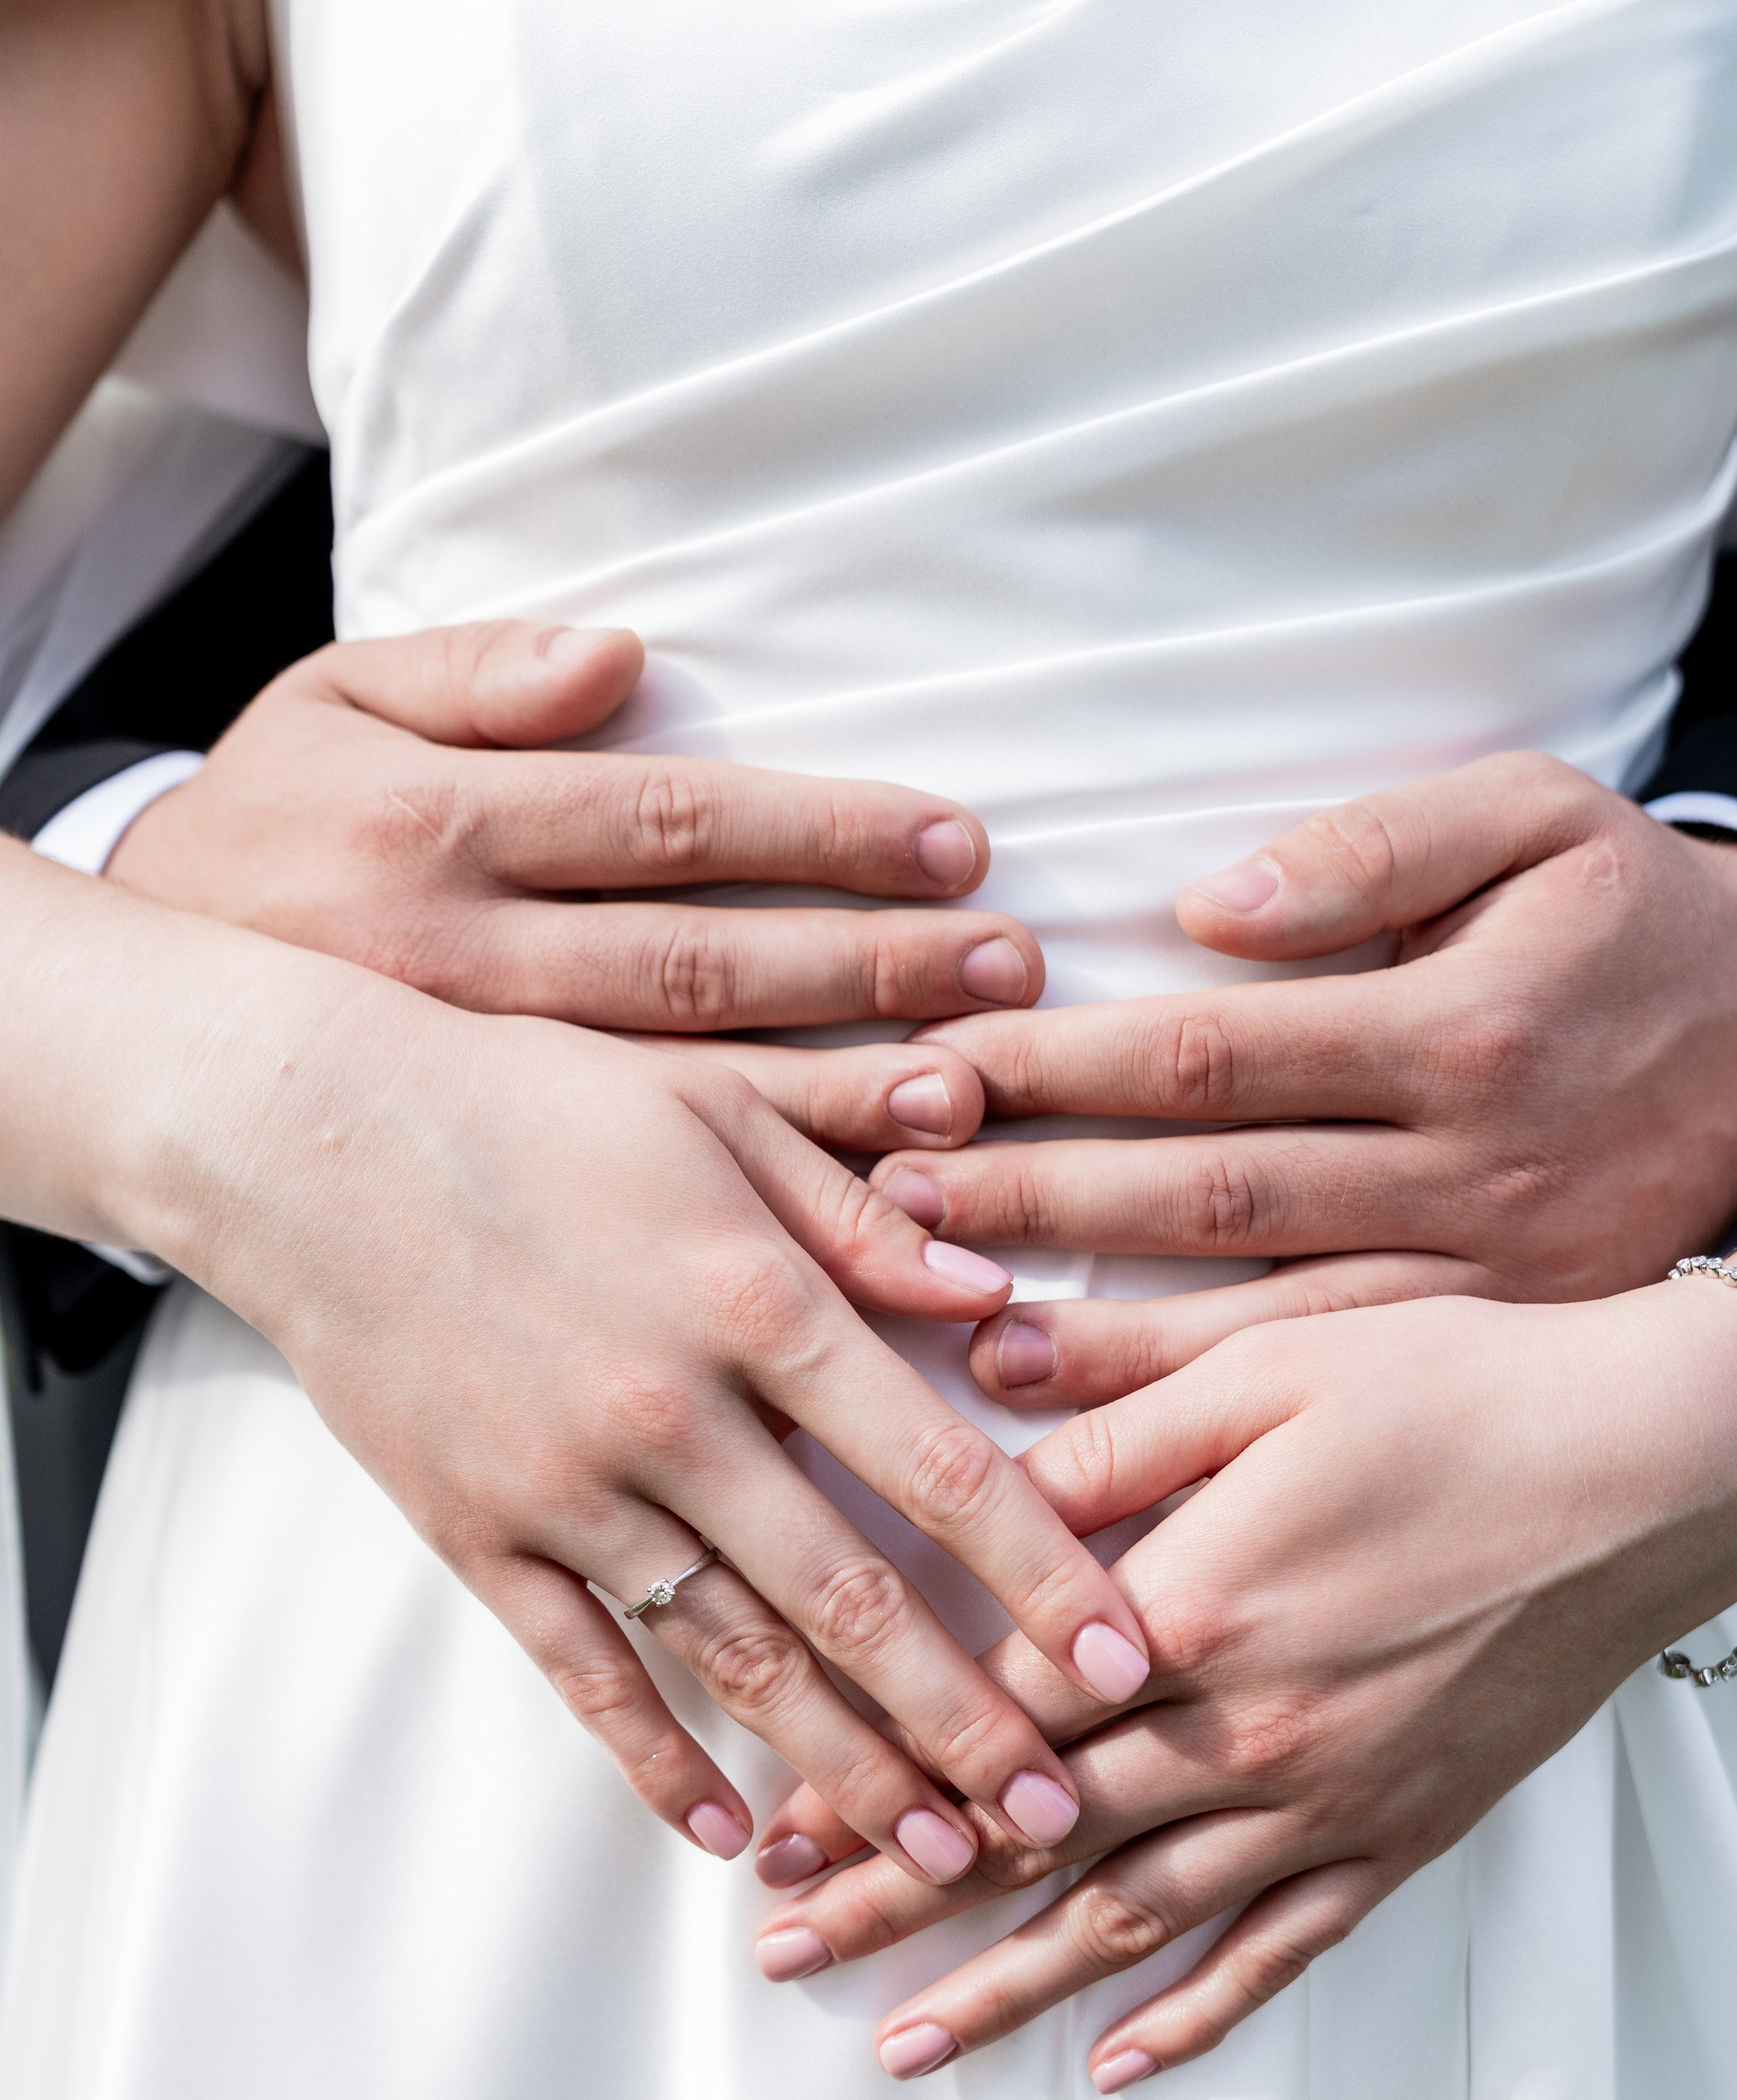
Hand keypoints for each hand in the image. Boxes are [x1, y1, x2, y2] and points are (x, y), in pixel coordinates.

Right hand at [107, 619, 1044, 1155]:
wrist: (147, 1013)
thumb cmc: (265, 835)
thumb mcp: (331, 707)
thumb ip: (476, 674)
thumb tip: (618, 656)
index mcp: (437, 830)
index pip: (667, 822)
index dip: (821, 833)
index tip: (959, 843)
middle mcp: (461, 964)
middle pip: (697, 964)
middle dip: (866, 969)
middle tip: (1009, 971)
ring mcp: (467, 1087)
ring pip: (678, 1097)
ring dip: (835, 1103)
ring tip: (968, 1101)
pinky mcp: (474, 1170)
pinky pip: (630, 1194)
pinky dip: (749, 1209)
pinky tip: (855, 1225)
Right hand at [111, 918, 1153, 1880]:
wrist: (307, 1134)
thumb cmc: (533, 1101)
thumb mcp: (717, 1112)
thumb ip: (863, 1215)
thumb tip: (1004, 1300)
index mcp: (755, 1302)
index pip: (938, 1470)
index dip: (1047, 1579)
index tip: (1135, 1664)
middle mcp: (674, 1415)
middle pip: (853, 1601)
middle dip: (968, 1722)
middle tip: (1059, 1816)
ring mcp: (570, 1488)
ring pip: (738, 1661)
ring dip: (849, 1770)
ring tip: (942, 1859)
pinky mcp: (479, 1535)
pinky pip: (585, 1675)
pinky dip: (658, 1762)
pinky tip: (732, 1836)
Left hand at [748, 1272, 1736, 2076]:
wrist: (1655, 1469)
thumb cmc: (1459, 1391)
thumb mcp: (1270, 1364)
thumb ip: (1109, 1413)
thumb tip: (962, 1423)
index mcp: (1197, 1604)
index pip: (993, 1718)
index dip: (875, 1773)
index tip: (777, 1819)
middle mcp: (1249, 1731)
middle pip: (1033, 1838)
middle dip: (896, 1901)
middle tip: (781, 1953)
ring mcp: (1328, 1800)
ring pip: (1136, 1921)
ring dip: (1008, 1989)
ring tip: (898, 2044)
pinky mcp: (1400, 1834)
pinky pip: (1283, 1953)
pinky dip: (1198, 2017)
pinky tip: (1120, 2067)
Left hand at [862, 754, 1736, 1406]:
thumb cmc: (1630, 922)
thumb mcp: (1541, 822)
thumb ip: (1379, 847)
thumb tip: (1214, 911)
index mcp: (1456, 1028)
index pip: (1211, 1053)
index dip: (1057, 1065)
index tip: (930, 1064)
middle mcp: (1463, 1164)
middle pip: (1208, 1189)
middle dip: (1033, 1193)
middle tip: (886, 1195)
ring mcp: (1477, 1272)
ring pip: (1255, 1311)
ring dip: (1091, 1324)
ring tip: (940, 1322)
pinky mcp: (1485, 1335)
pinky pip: (1320, 1382)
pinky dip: (1197, 1405)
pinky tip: (1083, 1415)